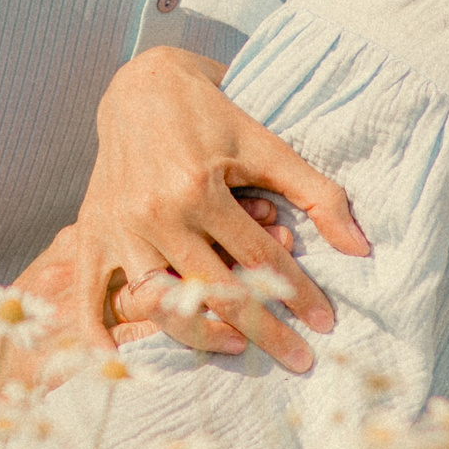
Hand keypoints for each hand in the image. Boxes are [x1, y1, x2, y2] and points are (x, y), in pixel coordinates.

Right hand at [66, 47, 362, 372]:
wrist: (141, 85)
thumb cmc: (212, 116)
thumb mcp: (266, 145)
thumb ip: (316, 195)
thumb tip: (360, 249)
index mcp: (198, 189)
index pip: (259, 258)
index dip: (298, 293)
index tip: (326, 323)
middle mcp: (155, 213)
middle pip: (216, 290)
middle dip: (264, 329)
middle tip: (300, 359)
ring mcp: (119, 227)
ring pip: (160, 302)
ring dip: (200, 335)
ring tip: (239, 348)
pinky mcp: (90, 231)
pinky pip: (87, 292)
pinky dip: (95, 332)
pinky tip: (119, 362)